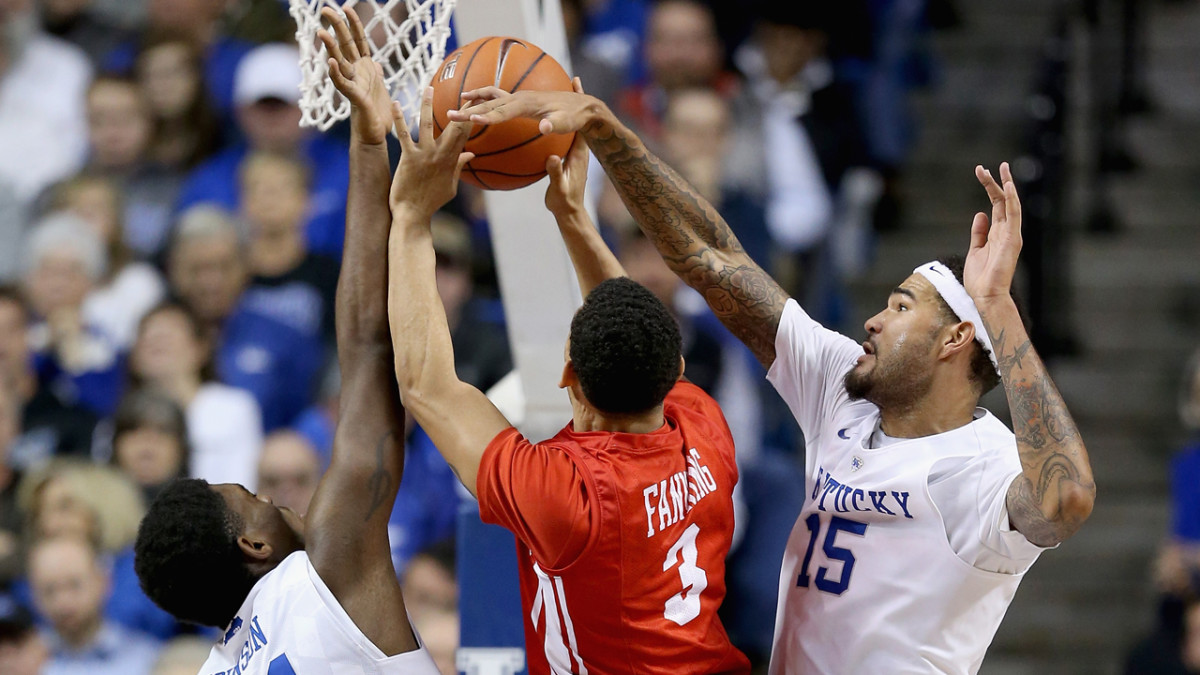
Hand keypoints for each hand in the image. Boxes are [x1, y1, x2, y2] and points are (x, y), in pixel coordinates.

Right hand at [318, 7, 391, 144]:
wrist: (375, 135)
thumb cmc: (376, 113)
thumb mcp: (380, 87)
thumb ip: (375, 73)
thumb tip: (376, 63)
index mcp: (365, 68)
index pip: (358, 41)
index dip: (354, 25)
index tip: (347, 7)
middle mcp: (356, 73)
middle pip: (345, 45)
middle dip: (336, 27)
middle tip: (325, 9)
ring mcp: (354, 84)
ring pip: (340, 62)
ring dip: (331, 48)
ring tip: (322, 33)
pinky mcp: (355, 98)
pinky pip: (344, 85)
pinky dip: (336, 74)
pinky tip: (330, 64)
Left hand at [388, 88, 473, 217]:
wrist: (413, 214)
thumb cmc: (431, 201)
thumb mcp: (451, 185)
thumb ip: (459, 167)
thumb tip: (471, 155)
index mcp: (451, 161)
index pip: (464, 135)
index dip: (469, 118)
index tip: (475, 103)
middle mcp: (440, 155)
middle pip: (453, 127)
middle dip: (459, 108)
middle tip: (465, 89)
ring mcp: (425, 155)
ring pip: (427, 125)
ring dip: (427, 105)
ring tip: (428, 88)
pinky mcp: (409, 158)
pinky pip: (404, 134)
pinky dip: (399, 118)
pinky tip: (395, 104)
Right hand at [449, 77, 599, 135]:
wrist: (583, 105)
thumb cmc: (575, 116)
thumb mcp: (567, 123)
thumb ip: (554, 125)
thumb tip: (544, 127)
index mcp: (527, 104)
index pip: (502, 112)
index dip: (487, 117)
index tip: (470, 120)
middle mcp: (520, 98)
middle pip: (490, 105)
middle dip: (469, 111)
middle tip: (449, 116)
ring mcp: (519, 97)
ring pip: (491, 97)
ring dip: (474, 99)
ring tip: (457, 104)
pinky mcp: (521, 100)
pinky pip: (498, 98)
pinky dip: (484, 98)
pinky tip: (476, 102)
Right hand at [544, 80, 589, 216]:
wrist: (568, 212)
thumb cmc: (564, 200)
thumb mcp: (559, 187)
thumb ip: (556, 172)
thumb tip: (552, 158)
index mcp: (577, 150)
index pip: (579, 120)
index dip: (578, 101)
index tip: (576, 82)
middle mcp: (576, 147)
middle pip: (573, 119)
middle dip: (573, 99)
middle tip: (572, 79)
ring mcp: (570, 151)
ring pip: (567, 125)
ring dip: (566, 109)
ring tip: (564, 88)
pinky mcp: (563, 155)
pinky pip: (559, 133)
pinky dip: (555, 121)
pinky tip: (548, 114)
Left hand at [964, 162, 1022, 301]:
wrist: (986, 295)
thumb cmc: (980, 278)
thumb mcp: (975, 250)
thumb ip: (979, 232)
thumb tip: (980, 214)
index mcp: (998, 233)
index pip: (996, 205)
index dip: (990, 188)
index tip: (982, 172)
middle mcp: (1006, 231)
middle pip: (1002, 201)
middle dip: (994, 182)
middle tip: (984, 167)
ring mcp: (1011, 234)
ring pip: (1010, 203)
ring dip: (1005, 185)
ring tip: (1000, 168)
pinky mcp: (1012, 239)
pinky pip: (1014, 215)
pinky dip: (1012, 199)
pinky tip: (1008, 185)